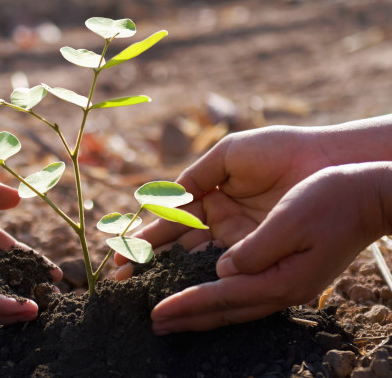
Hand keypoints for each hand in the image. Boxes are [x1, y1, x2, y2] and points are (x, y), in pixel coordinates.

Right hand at [115, 125, 334, 276]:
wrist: (322, 160)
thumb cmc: (277, 151)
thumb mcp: (229, 156)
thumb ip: (195, 176)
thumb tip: (162, 199)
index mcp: (209, 195)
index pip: (170, 218)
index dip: (145, 233)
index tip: (121, 248)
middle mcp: (219, 221)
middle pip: (175, 243)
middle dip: (147, 258)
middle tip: (119, 276)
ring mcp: (236, 238)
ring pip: (192, 257)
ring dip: (164, 270)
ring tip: (136, 283)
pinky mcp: (255, 251)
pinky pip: (220, 264)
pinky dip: (195, 273)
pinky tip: (172, 282)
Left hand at [151, 163, 388, 332]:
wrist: (367, 197)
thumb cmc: (331, 202)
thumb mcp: (292, 220)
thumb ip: (256, 249)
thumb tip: (222, 270)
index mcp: (281, 280)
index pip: (221, 298)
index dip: (186, 306)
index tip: (156, 314)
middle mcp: (278, 288)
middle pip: (222, 310)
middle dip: (185, 318)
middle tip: (153, 324)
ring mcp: (281, 282)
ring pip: (229, 303)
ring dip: (196, 310)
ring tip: (169, 316)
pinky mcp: (281, 272)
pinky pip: (239, 290)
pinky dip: (214, 294)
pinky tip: (200, 292)